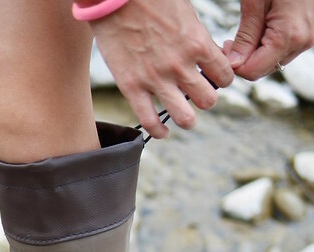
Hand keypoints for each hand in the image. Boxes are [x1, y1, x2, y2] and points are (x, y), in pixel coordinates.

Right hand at [89, 0, 233, 138]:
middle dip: (206, 99)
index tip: (213, 77)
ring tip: (185, 117)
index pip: (225, 76)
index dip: (222, 78)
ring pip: (185, 118)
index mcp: (197, 43)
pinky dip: (159, 131)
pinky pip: (150, 121)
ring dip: (188, 119)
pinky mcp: (132, 87)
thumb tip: (208, 58)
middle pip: (208, 101)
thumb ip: (198, 39)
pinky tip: (164, 132)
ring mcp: (155, 79)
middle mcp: (180, 65)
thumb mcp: (186, 12)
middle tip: (198, 95)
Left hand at [223, 0, 313, 79]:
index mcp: (289, 36)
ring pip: (274, 60)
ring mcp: (309, 38)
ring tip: (252, 27)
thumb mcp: (256, 2)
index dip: (234, 64)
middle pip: (264, 68)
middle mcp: (303, 41)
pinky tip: (264, 25)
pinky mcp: (310, 33)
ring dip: (258, 51)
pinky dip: (271, 43)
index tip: (225, 48)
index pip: (253, 71)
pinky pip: (285, 48)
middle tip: (231, 40)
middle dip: (245, 58)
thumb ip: (246, 36)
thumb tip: (232, 63)